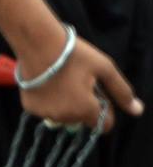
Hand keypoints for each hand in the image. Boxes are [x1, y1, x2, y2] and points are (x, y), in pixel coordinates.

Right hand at [16, 35, 143, 131]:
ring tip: (60, 81)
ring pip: (63, 116)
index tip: (95, 90)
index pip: (104, 124)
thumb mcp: (104, 68)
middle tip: (76, 82)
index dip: (104, 108)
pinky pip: (45, 110)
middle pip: (83, 119)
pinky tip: (46, 83)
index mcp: (86, 110)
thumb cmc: (73, 53)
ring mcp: (46, 113)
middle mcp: (66, 117)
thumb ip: (122, 92)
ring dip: (65, 105)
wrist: (36, 42)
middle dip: (83, 106)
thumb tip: (138, 111)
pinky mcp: (30, 107)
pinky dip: (47, 101)